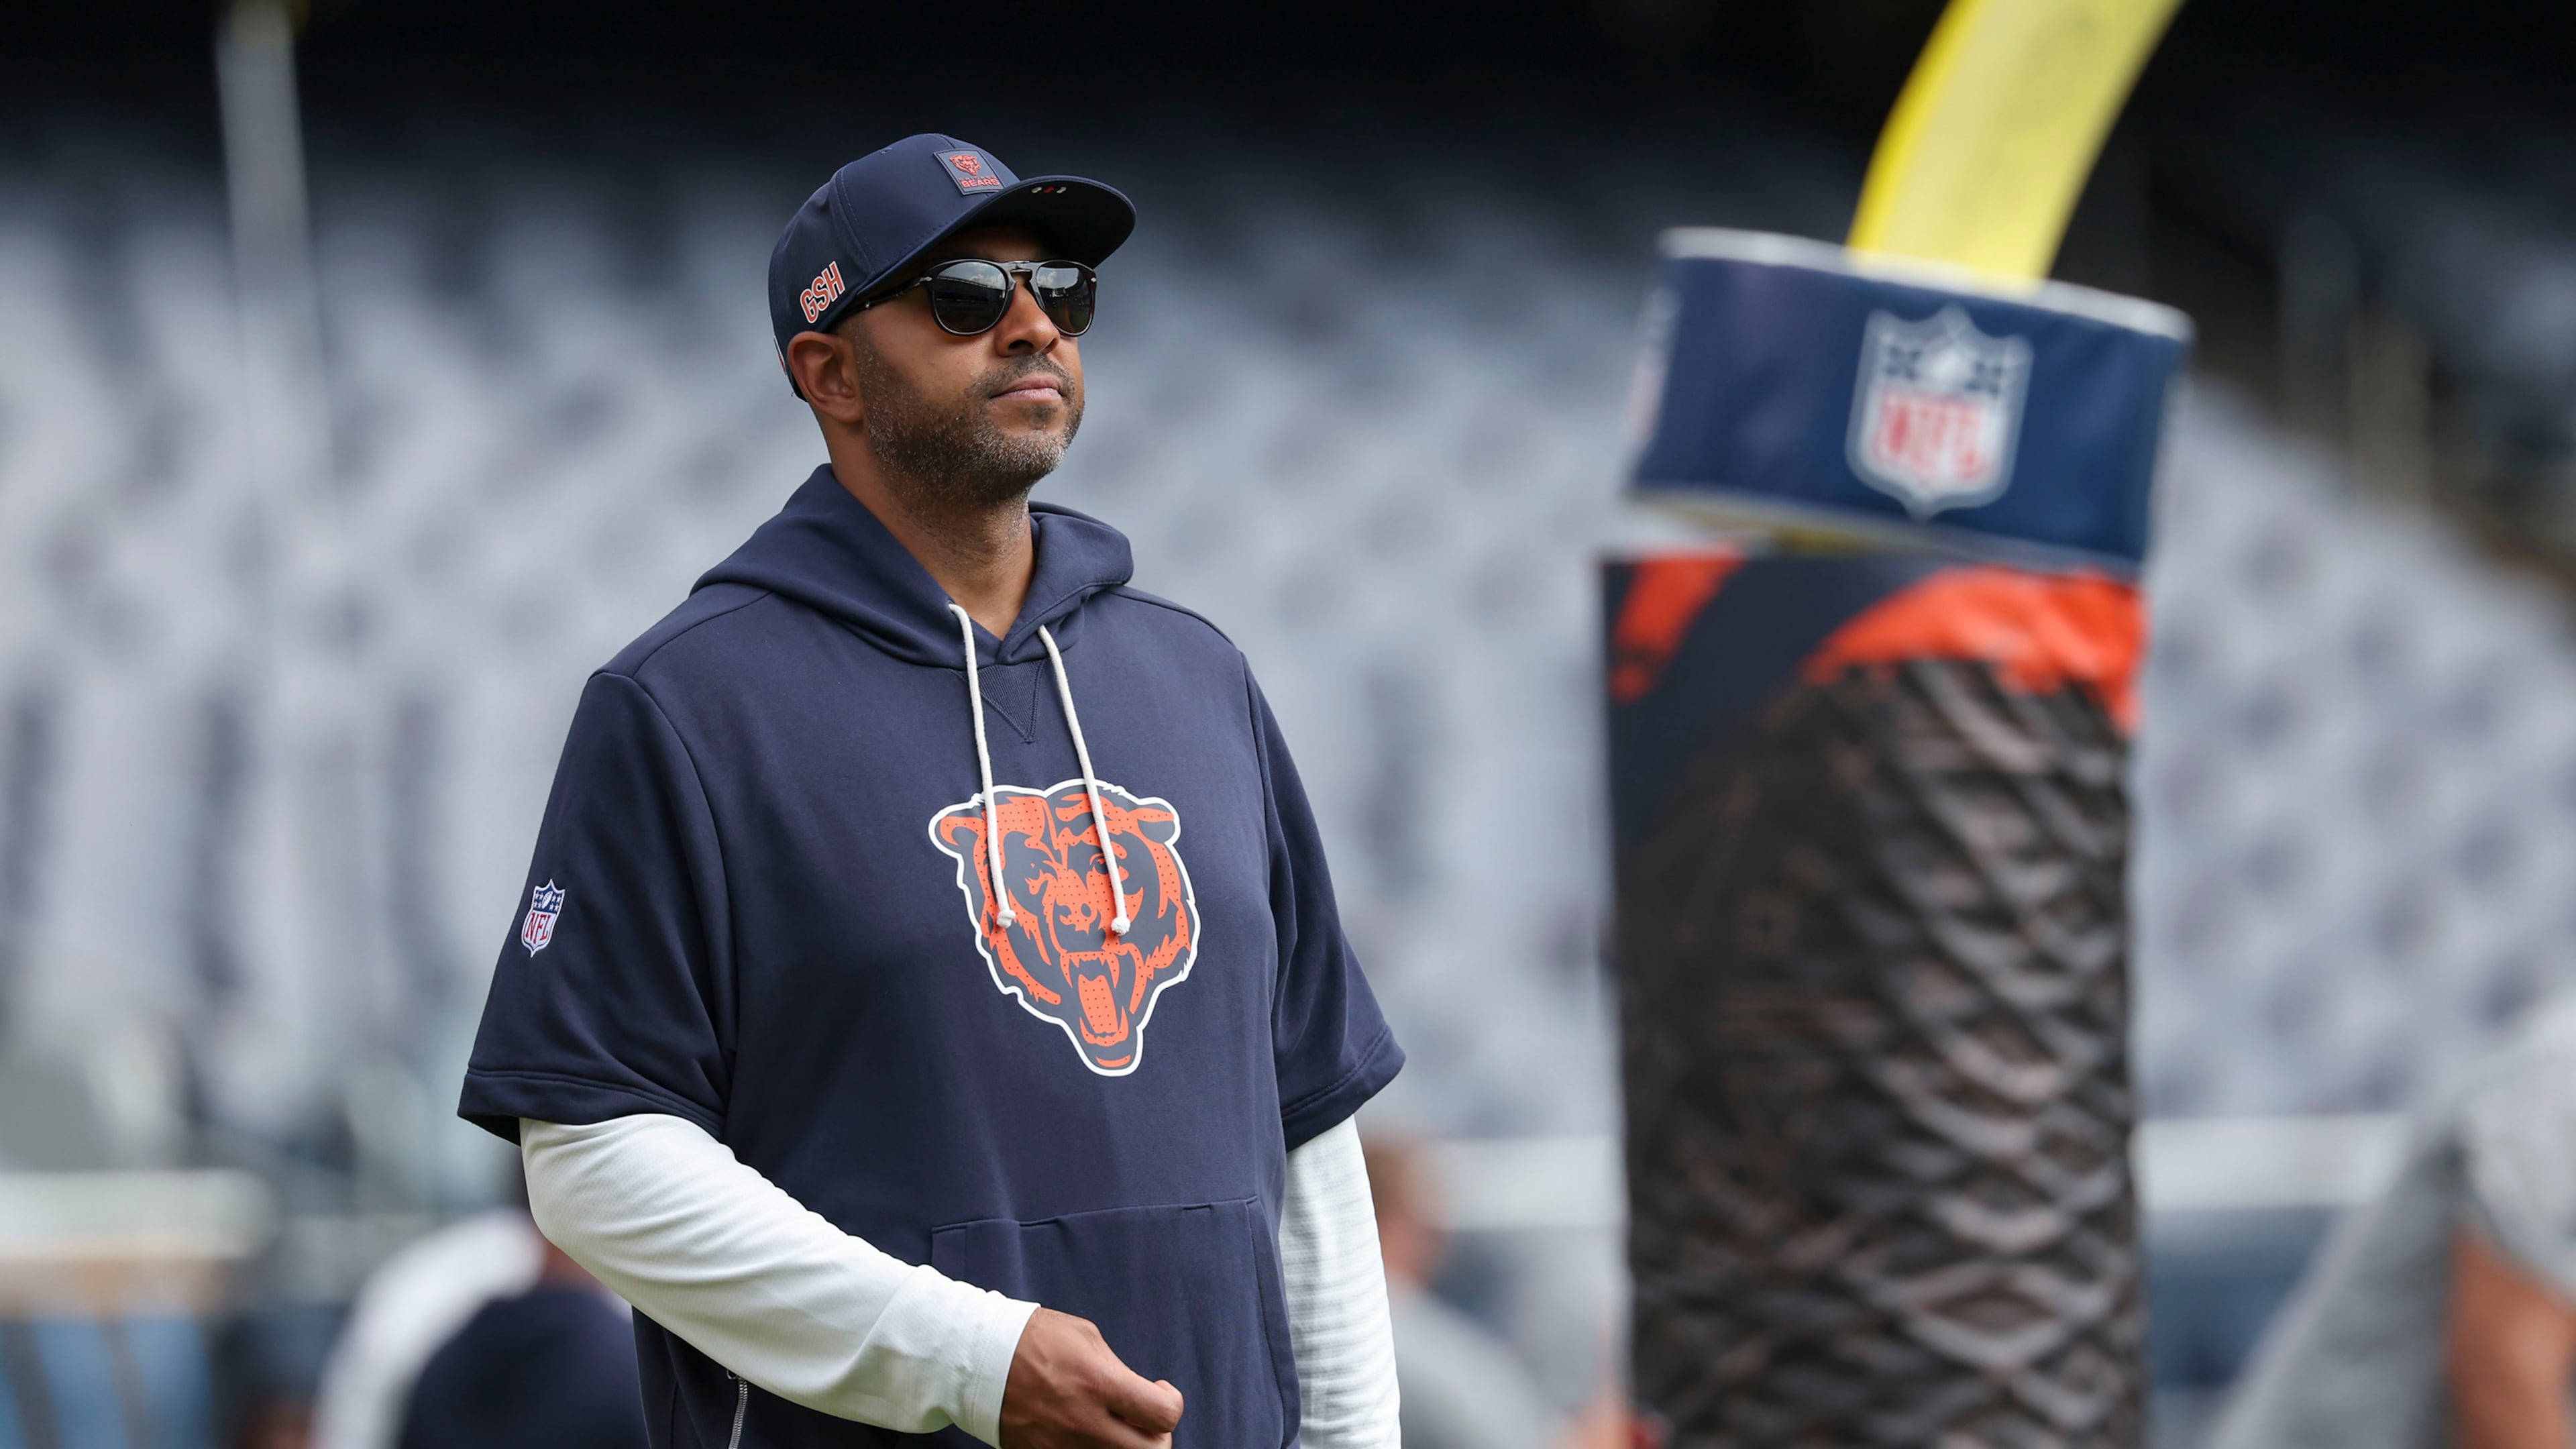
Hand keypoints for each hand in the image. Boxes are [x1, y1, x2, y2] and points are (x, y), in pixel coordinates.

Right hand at [997, 1308, 1183, 1448]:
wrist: (979, 1360)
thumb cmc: (1036, 1340)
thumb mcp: (1087, 1338)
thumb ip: (1118, 1371)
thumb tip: (1138, 1395)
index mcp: (1100, 1384)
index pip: (1163, 1415)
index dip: (1171, 1403)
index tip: (1158, 1390)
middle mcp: (1085, 1423)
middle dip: (1157, 1437)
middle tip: (1144, 1418)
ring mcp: (1063, 1447)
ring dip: (1125, 1445)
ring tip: (1115, 1424)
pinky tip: (1088, 1431)